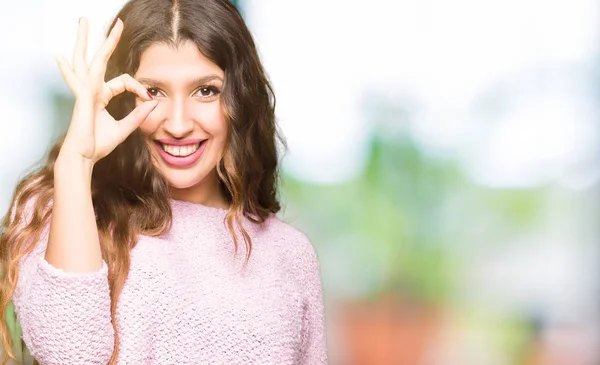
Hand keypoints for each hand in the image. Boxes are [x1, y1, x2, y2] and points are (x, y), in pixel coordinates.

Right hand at [54, 17, 156, 163]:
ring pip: (84, 60)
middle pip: (100, 59)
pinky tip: (60, 57)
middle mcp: (92, 90)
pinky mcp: (82, 99)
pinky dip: (67, 69)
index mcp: (101, 96)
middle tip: (118, 23)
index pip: (124, 81)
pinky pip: (76, 80)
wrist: (84, 158)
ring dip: (84, 40)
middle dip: (109, 40)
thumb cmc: (99, 145)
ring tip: (83, 22)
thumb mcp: (124, 128)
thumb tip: (152, 103)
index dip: (139, 87)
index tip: (148, 98)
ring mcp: (85, 92)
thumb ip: (137, 116)